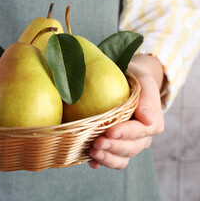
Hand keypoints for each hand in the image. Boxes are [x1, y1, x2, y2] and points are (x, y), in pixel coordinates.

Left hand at [88, 54, 164, 169]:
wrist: (124, 84)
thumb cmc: (133, 80)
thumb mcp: (142, 80)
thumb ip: (147, 96)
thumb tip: (147, 119)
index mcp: (152, 122)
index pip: (141, 131)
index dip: (126, 133)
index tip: (110, 131)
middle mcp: (142, 137)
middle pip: (131, 148)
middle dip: (114, 147)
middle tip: (96, 143)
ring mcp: (129, 145)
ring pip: (122, 159)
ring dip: (107, 158)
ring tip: (92, 152)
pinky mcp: (115, 149)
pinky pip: (112, 161)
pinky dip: (102, 163)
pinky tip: (91, 162)